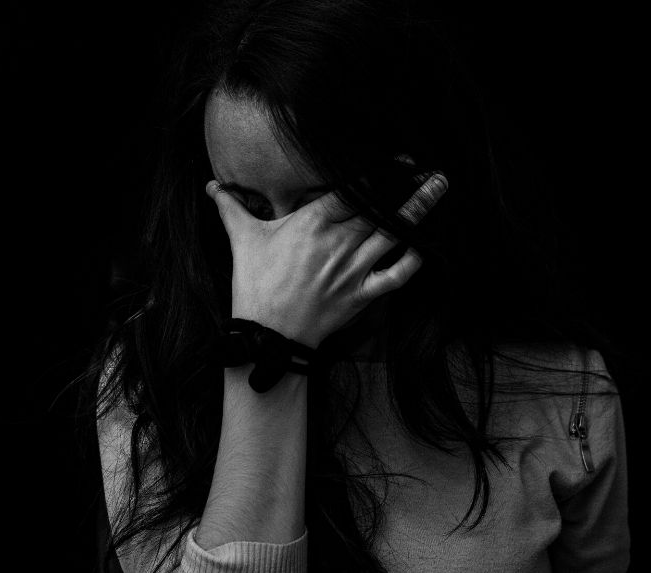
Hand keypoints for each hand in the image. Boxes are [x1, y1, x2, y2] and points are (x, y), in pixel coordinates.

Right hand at [206, 172, 446, 347]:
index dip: (377, 173)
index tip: (397, 159)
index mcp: (312, 224)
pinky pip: (395, 276)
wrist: (267, 334)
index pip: (352, 190)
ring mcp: (352, 270)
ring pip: (394, 234)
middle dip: (406, 187)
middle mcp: (338, 243)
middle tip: (430, 168)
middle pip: (380, 208)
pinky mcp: (361, 295)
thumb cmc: (254, 284)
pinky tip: (425, 245)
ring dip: (419, 210)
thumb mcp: (242, 240)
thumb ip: (231, 208)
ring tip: (438, 188)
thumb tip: (211, 185)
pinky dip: (413, 261)